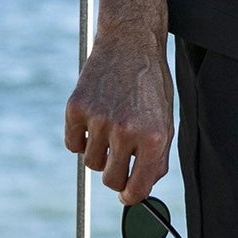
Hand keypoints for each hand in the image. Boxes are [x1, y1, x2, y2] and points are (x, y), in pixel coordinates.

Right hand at [63, 28, 173, 203]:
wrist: (130, 41)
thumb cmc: (150, 84)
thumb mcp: (165, 118)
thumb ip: (157, 156)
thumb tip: (141, 189)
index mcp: (154, 136)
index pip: (136, 188)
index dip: (131, 196)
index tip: (127, 194)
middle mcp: (126, 130)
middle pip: (110, 180)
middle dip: (116, 172)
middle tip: (120, 153)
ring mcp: (99, 118)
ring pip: (91, 162)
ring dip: (99, 151)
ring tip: (111, 123)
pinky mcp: (76, 108)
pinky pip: (72, 144)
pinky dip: (80, 137)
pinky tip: (94, 116)